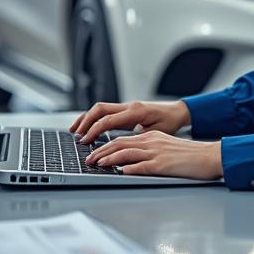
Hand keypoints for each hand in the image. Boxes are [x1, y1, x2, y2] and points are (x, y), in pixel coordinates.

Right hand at [69, 100, 189, 143]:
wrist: (178, 112)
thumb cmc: (170, 123)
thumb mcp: (155, 134)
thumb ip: (137, 139)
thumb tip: (121, 147)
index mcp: (134, 112)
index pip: (107, 120)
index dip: (93, 131)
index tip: (84, 141)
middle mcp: (128, 106)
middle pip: (99, 109)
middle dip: (85, 121)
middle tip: (76, 135)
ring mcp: (127, 106)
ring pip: (101, 108)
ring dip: (87, 118)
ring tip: (76, 130)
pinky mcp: (126, 109)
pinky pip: (106, 111)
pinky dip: (95, 118)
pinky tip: (89, 126)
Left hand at [85, 130, 222, 180]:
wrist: (209, 156)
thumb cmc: (190, 156)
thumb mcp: (166, 147)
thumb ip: (148, 152)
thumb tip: (130, 162)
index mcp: (152, 137)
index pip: (122, 139)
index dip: (105, 146)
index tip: (94, 153)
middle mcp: (152, 142)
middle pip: (119, 143)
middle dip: (101, 152)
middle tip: (89, 159)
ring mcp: (157, 153)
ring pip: (126, 153)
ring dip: (108, 159)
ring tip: (97, 164)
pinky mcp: (163, 165)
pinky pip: (141, 166)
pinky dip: (128, 168)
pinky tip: (119, 172)